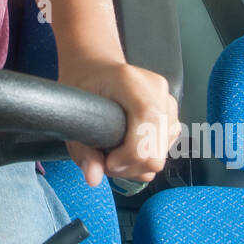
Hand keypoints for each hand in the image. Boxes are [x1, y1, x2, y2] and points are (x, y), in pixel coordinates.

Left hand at [60, 59, 179, 187]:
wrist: (95, 66)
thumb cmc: (83, 85)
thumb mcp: (72, 115)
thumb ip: (82, 150)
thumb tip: (93, 177)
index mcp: (130, 82)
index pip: (147, 126)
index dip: (129, 155)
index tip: (107, 160)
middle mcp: (156, 89)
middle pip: (157, 150)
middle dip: (130, 165)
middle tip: (107, 159)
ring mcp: (167, 100)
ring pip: (163, 153)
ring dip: (138, 163)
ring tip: (116, 150)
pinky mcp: (171, 112)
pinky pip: (165, 148)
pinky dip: (146, 155)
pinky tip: (128, 145)